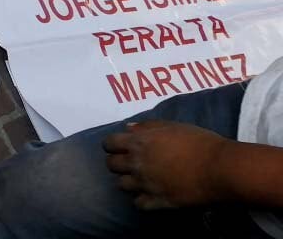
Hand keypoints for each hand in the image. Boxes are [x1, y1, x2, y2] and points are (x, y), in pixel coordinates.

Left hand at [103, 120, 229, 208]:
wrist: (220, 168)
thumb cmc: (200, 142)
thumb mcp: (173, 126)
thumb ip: (147, 126)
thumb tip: (128, 128)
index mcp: (139, 142)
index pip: (108, 144)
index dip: (113, 145)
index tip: (120, 147)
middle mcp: (137, 163)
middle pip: (111, 165)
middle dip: (118, 163)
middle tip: (131, 163)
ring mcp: (145, 184)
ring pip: (122, 185)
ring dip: (129, 181)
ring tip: (141, 179)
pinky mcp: (157, 201)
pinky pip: (138, 204)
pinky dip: (142, 199)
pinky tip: (151, 194)